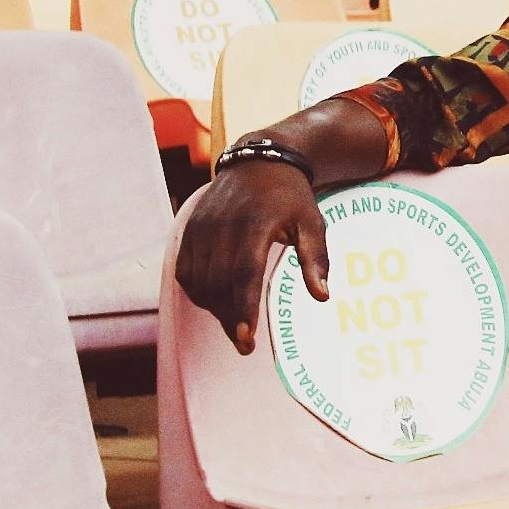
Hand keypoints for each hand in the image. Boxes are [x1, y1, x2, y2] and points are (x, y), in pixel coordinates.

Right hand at [174, 160, 329, 355]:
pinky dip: (198, 292)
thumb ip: (316, 258)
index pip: (244, 271)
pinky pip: (186, 272)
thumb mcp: (313, 221)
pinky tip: (216, 303)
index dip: (243, 307)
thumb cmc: (291, 197)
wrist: (257, 162)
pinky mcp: (188, 231)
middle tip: (245, 346)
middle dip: (230, 319)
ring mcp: (201, 227)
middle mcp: (222, 225)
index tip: (246, 338)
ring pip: (200, 281)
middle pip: (219, 283)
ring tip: (235, 325)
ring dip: (215, 309)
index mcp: (256, 222)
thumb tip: (322, 296)